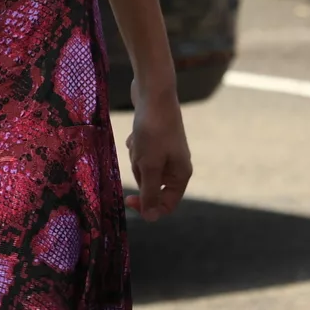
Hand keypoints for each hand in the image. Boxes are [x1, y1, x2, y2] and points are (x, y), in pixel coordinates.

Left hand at [125, 78, 191, 220]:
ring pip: (144, 168)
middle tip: (139, 155)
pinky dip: (135, 146)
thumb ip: (150, 193)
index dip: (148, 207)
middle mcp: (177, 164)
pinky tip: (137, 133)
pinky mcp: (156, 139)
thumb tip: (151, 218)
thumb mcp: (149, 165)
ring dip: (136, 158)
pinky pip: (141, 152)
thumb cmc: (153, 130)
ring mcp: (167, 151)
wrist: (153, 92)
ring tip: (138, 140)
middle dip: (140, 172)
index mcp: (181, 174)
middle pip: (152, 185)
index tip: (128, 200)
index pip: (167, 204)